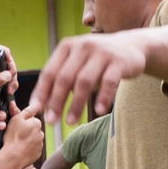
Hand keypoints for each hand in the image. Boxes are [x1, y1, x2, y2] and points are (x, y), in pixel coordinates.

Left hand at [0, 45, 16, 114]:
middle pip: (7, 61)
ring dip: (13, 80)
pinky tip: (9, 91)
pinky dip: (11, 84)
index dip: (5, 54)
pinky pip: (9, 78)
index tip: (9, 65)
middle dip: (12, 71)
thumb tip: (8, 74)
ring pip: (9, 70)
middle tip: (10, 82)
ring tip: (9, 90)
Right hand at [0, 104, 44, 168]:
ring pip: (33, 139)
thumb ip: (26, 111)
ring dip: (27, 140)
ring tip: (18, 143)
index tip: (17, 127)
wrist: (13, 157)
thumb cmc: (13, 137)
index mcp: (37, 123)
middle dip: (26, 131)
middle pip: (33, 129)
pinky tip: (21, 149)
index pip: (31, 119)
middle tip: (16, 135)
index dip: (22, 123)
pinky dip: (28, 149)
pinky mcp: (38, 154)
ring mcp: (40, 144)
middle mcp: (41, 133)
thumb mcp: (16, 119)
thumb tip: (34, 104)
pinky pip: (33, 149)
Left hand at [30, 32, 146, 124]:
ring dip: (76, 104)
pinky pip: (108, 82)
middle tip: (51, 121)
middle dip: (56, 101)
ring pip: (84, 81)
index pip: (49, 72)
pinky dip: (102, 97)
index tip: (35, 110)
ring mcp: (101, 53)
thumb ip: (61, 79)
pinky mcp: (118, 62)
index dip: (41, 92)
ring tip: (70, 122)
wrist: (132, 46)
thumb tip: (40, 105)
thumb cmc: (97, 60)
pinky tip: (98, 111)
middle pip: (65, 78)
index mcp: (67, 47)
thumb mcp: (77, 63)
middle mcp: (82, 47)